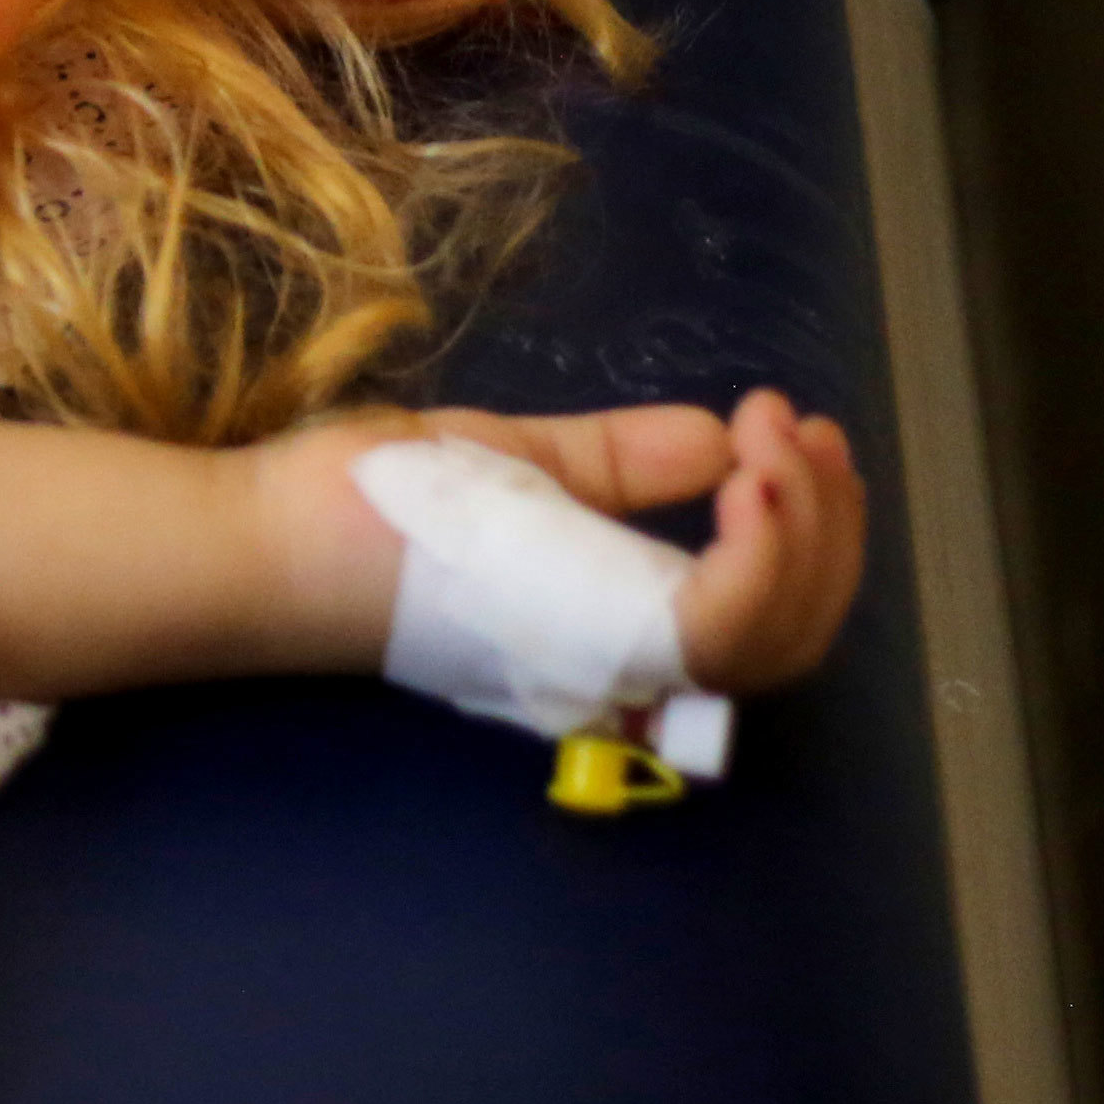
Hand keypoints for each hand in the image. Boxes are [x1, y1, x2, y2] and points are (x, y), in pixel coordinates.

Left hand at [298, 390, 864, 693]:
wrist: (276, 537)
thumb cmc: (376, 507)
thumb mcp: (521, 465)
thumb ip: (620, 465)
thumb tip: (717, 439)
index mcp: (610, 630)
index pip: (757, 619)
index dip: (808, 534)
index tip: (796, 434)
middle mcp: (620, 670)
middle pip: (784, 637)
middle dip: (828, 529)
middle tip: (806, 433)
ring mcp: (602, 666)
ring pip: (768, 638)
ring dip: (808, 532)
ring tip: (783, 442)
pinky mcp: (581, 644)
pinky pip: (717, 629)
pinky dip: (763, 552)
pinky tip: (751, 473)